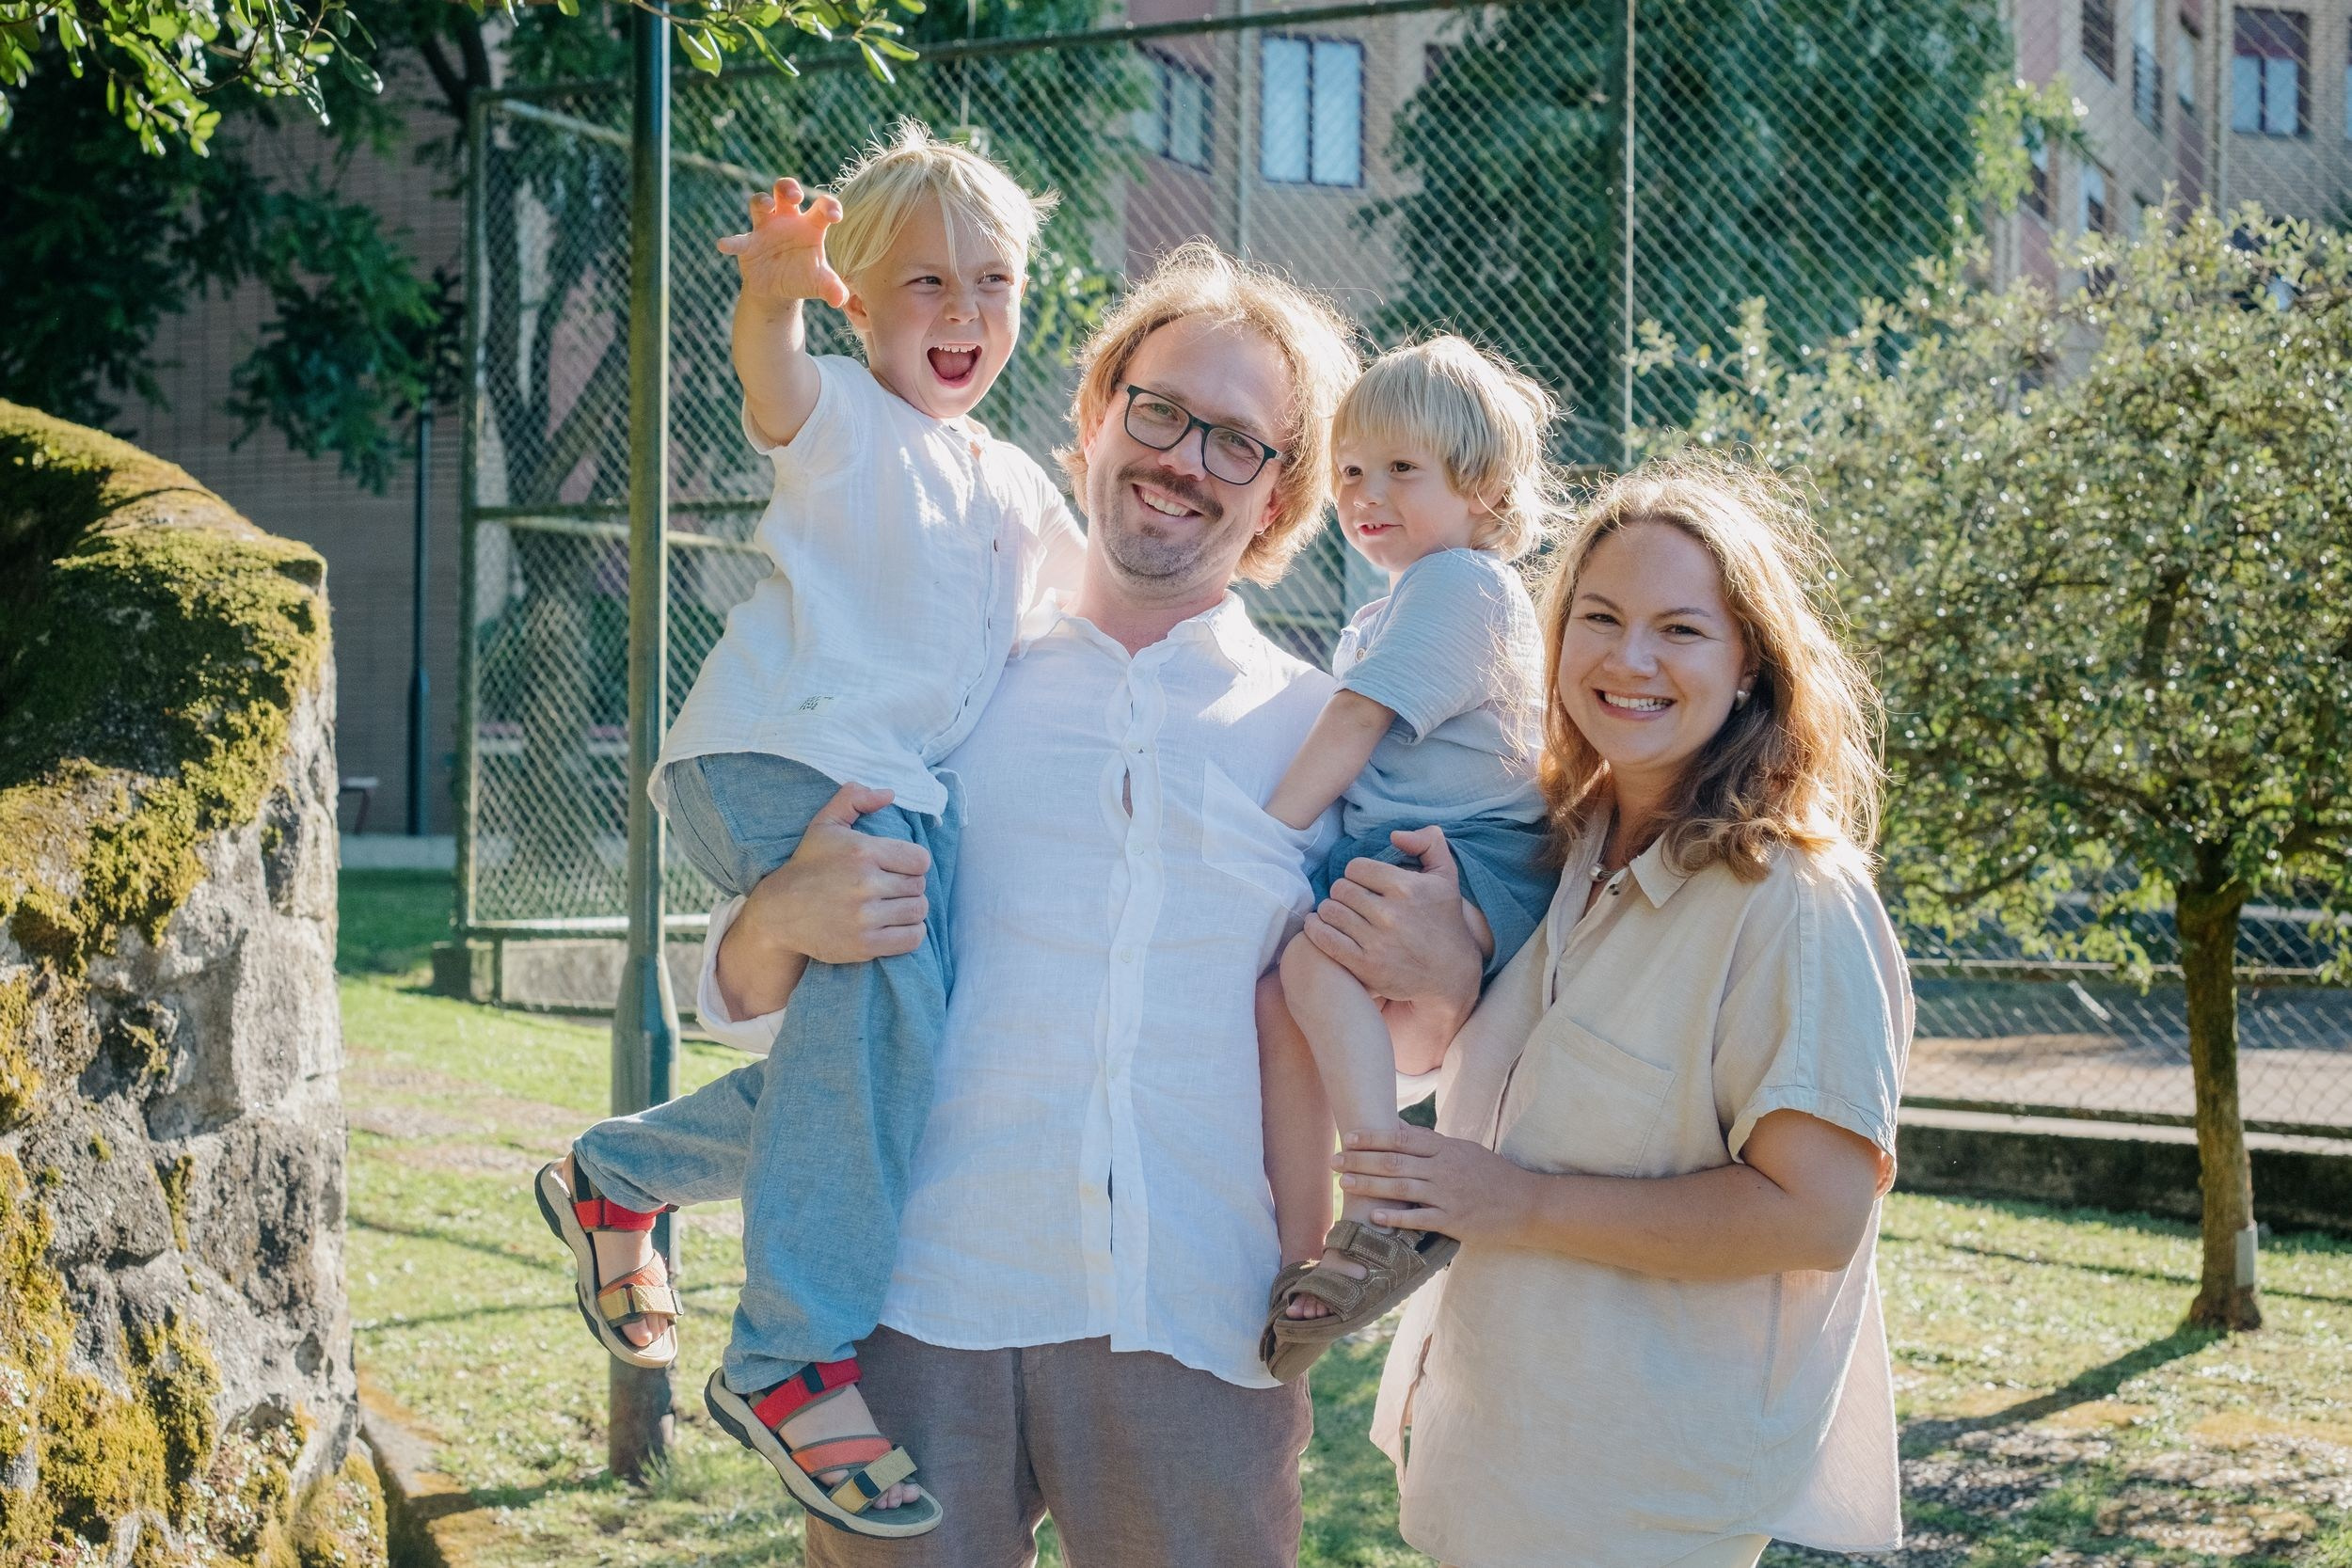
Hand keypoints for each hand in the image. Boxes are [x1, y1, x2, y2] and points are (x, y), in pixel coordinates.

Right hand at [716, 178, 848, 307]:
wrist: (780, 290)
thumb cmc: (805, 277)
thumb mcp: (821, 284)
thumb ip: (832, 288)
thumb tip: (840, 300)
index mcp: (811, 225)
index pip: (822, 206)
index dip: (829, 206)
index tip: (835, 217)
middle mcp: (787, 220)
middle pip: (785, 192)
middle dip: (789, 188)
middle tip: (795, 196)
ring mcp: (766, 228)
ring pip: (760, 203)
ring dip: (762, 202)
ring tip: (767, 207)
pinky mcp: (748, 244)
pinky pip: (738, 240)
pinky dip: (731, 242)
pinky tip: (724, 245)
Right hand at [739, 782, 928, 964]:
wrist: (778, 912)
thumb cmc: (807, 865)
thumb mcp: (825, 824)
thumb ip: (854, 799)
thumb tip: (889, 794)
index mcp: (862, 852)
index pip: (920, 860)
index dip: (913, 864)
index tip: (898, 868)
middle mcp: (865, 884)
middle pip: (919, 886)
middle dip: (909, 887)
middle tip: (892, 889)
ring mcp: (865, 917)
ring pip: (918, 911)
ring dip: (910, 909)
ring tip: (893, 906)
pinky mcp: (864, 944)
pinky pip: (912, 938)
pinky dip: (910, 933)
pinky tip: (895, 926)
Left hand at [1300, 825, 1482, 1062]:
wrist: (1451, 975)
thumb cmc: (1445, 922)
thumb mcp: (1447, 876)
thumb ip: (1428, 843)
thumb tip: (1395, 835)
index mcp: (1407, 888)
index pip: (1356, 868)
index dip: (1357, 873)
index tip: (1363, 883)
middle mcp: (1390, 914)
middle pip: (1340, 889)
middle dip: (1343, 892)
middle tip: (1351, 900)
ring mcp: (1376, 942)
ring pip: (1330, 911)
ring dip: (1330, 910)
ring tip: (1339, 913)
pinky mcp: (1365, 966)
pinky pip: (1325, 939)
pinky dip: (1315, 929)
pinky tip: (1318, 925)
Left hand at [1335, 1125, 1534, 1245]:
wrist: (1527, 1203)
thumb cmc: (1493, 1175)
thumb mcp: (1464, 1151)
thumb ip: (1432, 1143)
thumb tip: (1399, 1130)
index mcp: (1446, 1148)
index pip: (1402, 1138)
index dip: (1372, 1137)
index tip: (1348, 1137)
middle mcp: (1444, 1168)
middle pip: (1394, 1161)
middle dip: (1360, 1160)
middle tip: (1334, 1161)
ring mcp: (1448, 1194)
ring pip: (1401, 1187)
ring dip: (1369, 1184)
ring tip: (1344, 1183)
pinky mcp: (1454, 1220)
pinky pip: (1418, 1218)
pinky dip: (1395, 1217)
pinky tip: (1374, 1217)